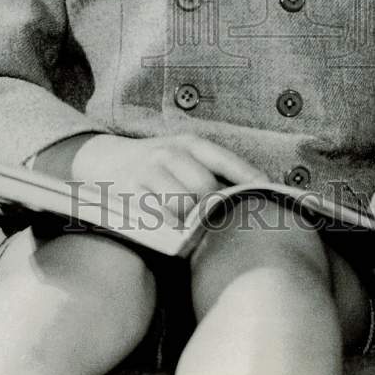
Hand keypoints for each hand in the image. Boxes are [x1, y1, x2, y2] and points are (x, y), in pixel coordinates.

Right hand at [71, 133, 268, 222]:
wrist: (104, 158)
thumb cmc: (156, 162)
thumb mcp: (183, 154)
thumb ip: (214, 170)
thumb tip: (255, 194)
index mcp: (190, 143)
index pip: (227, 161)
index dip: (250, 179)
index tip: (270, 196)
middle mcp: (170, 153)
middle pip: (205, 187)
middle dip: (215, 209)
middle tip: (221, 224)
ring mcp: (149, 171)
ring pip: (182, 203)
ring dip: (191, 221)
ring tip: (195, 229)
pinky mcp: (130, 190)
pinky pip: (158, 215)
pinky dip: (170, 227)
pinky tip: (175, 231)